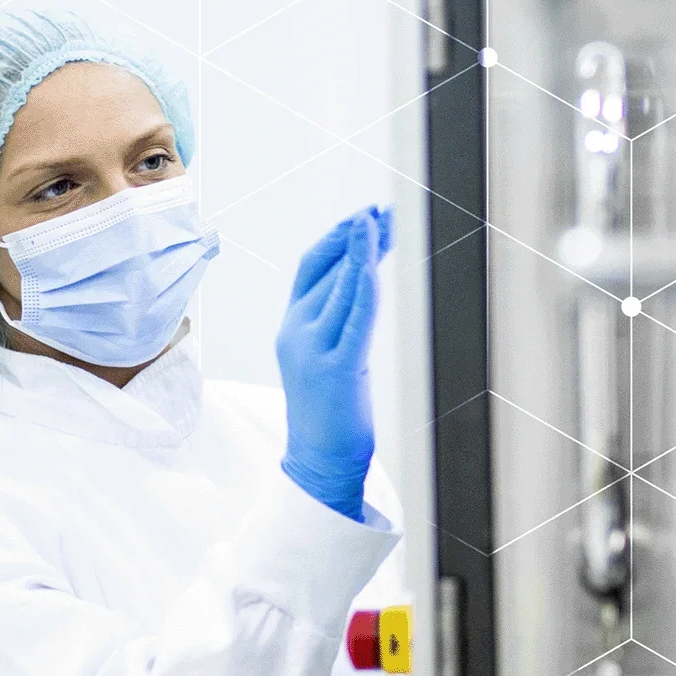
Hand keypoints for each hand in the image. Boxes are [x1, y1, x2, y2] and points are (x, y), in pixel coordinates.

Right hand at [277, 207, 392, 520]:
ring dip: (363, 249)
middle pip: (325, 267)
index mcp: (291, 328)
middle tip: (382, 211)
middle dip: (354, 234)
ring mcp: (312, 350)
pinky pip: (354, 316)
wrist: (318, 464)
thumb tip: (364, 282)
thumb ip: (339, 321)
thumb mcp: (331, 356)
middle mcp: (296, 332)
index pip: (310, 267)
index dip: (337, 237)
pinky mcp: (336, 369)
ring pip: (339, 285)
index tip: (366, 217)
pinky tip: (377, 261)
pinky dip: (365, 283)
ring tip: (384, 222)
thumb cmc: (332, 412)